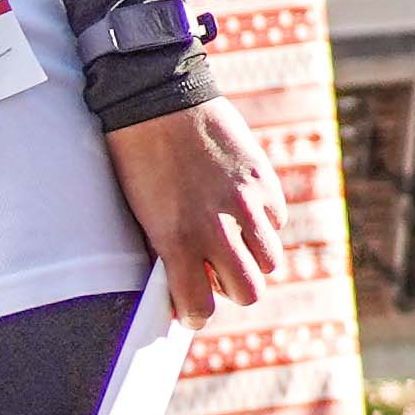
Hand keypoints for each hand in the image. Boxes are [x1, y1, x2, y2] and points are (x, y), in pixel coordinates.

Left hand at [107, 94, 286, 322]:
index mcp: (176, 238)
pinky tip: (242, 209)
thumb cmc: (137, 156)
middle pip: (249, 291)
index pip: (200, 305)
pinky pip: (277, 222)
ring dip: (253, 260)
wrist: (157, 98)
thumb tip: (188, 280)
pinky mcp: (265, 180)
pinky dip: (264, 224)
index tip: (193, 312)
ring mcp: (245, 203)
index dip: (196, 316)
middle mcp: (216, 226)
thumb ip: (170, 247)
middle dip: (233, 292)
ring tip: (232, 242)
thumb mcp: (143, 210)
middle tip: (217, 277)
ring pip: (270, 262)